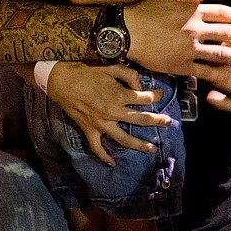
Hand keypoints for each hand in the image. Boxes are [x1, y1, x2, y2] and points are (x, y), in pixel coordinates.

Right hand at [45, 61, 170, 164]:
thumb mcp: (110, 67)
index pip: (145, 98)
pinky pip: (97, 147)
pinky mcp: (90, 130)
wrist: (61, 80)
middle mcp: (113, 112)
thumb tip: (140, 85)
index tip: (160, 93)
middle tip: (168, 122)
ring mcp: (101, 124)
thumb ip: (128, 75)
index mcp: (119, 95)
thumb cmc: (86, 71)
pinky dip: (104, 157)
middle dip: (157, 121)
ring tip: (152, 149)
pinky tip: (112, 163)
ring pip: (124, 139)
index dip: (155, 95)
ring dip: (139, 145)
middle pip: (141, 119)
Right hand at [126, 0, 230, 79]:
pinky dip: (217, 74)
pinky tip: (228, 77)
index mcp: (193, 11)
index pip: (222, 13)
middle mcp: (196, 29)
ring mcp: (190, 49)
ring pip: (221, 54)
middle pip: (227, 34)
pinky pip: (204, 71)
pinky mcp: (181, 65)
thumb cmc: (142, 10)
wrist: (125, 32)